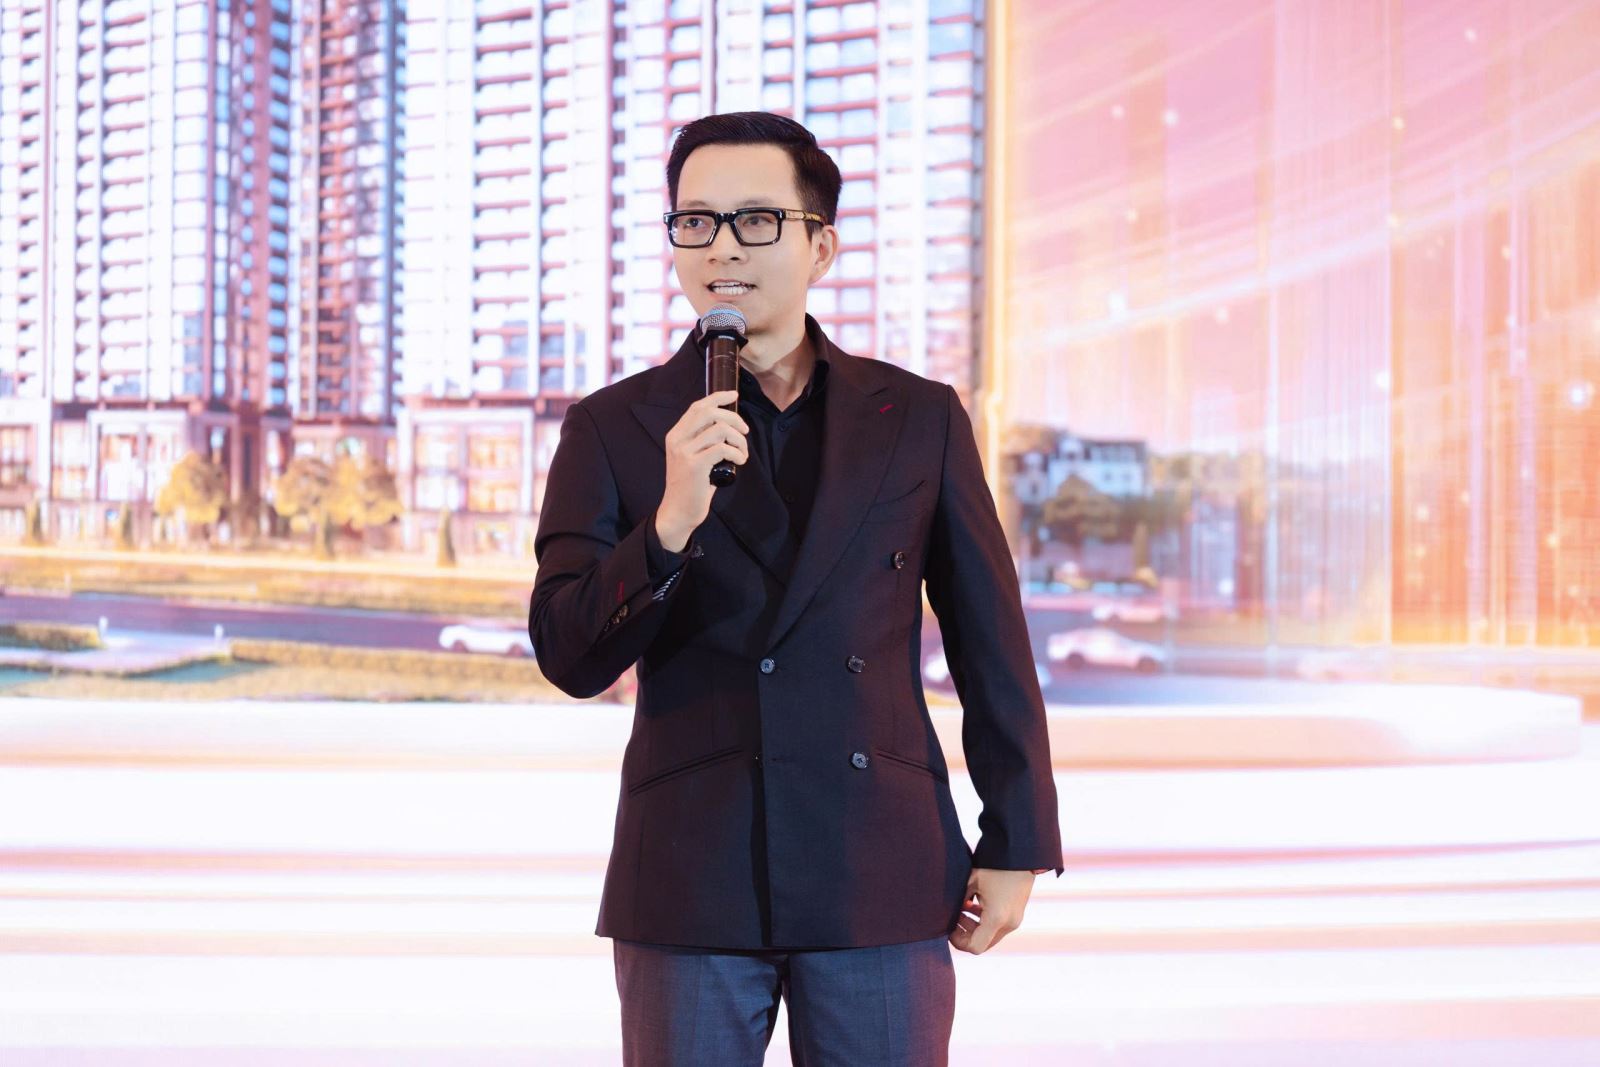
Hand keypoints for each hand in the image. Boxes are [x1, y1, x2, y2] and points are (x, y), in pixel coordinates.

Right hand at [657, 389, 747, 550]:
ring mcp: (685, 452)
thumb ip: (703, 441)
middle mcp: (677, 440)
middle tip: (745, 431)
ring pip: (720, 430)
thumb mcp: (692, 458)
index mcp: (676, 435)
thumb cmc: (691, 486)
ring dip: (739, 440)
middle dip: (733, 418)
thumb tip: (729, 426)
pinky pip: (722, 449)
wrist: (678, 512)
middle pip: (710, 413)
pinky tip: (740, 461)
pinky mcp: (695, 466)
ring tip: (742, 453)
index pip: (697, 407)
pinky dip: (737, 453)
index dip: (718, 397)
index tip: (734, 395)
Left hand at [949, 867, 1037, 954]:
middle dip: (965, 934)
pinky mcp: (1017, 914)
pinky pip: (998, 927)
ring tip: (963, 908)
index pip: (974, 947)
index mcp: (996, 918)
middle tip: (954, 917)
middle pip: (982, 944)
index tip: (949, 926)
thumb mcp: (971, 882)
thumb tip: (946, 914)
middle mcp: (1009, 924)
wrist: (1020, 853)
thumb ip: (959, 901)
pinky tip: (974, 904)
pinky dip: (984, 921)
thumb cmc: (994, 865)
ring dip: (974, 927)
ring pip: (990, 936)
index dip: (958, 941)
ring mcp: (1015, 920)